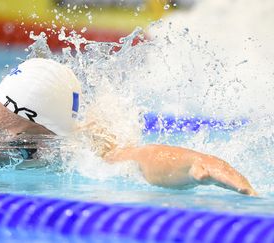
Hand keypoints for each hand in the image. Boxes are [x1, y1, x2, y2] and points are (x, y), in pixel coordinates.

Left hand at [104, 144, 256, 195]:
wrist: (156, 157)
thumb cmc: (145, 160)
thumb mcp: (132, 159)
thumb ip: (121, 158)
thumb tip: (106, 156)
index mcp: (177, 159)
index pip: (190, 163)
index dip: (197, 168)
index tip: (201, 173)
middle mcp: (193, 160)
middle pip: (213, 167)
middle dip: (227, 177)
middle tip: (243, 189)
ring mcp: (202, 165)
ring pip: (223, 171)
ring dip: (236, 180)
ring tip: (251, 193)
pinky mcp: (207, 174)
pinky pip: (224, 177)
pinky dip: (236, 183)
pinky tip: (247, 192)